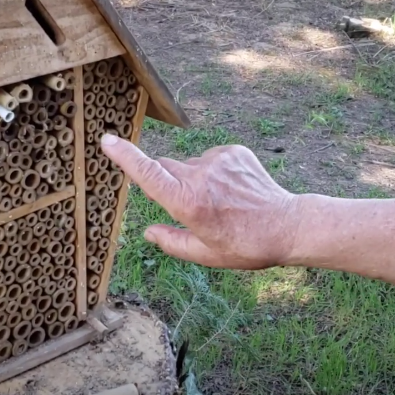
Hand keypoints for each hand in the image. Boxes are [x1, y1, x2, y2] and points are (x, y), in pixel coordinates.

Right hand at [100, 134, 302, 268]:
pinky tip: (233, 190)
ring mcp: (218, 160)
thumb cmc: (246, 245)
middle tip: (192, 207)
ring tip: (221, 202)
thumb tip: (148, 232)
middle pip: (166, 168)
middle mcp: (199, 176)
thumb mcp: (205, 255)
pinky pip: (211, 158)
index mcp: (188, 203)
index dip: (125, 156)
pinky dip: (214, 171)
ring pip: (189, 164)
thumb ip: (171, 243)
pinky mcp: (233, 151)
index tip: (107, 140)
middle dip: (169, 183)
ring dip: (194, 179)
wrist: (287, 225)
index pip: (149, 174)